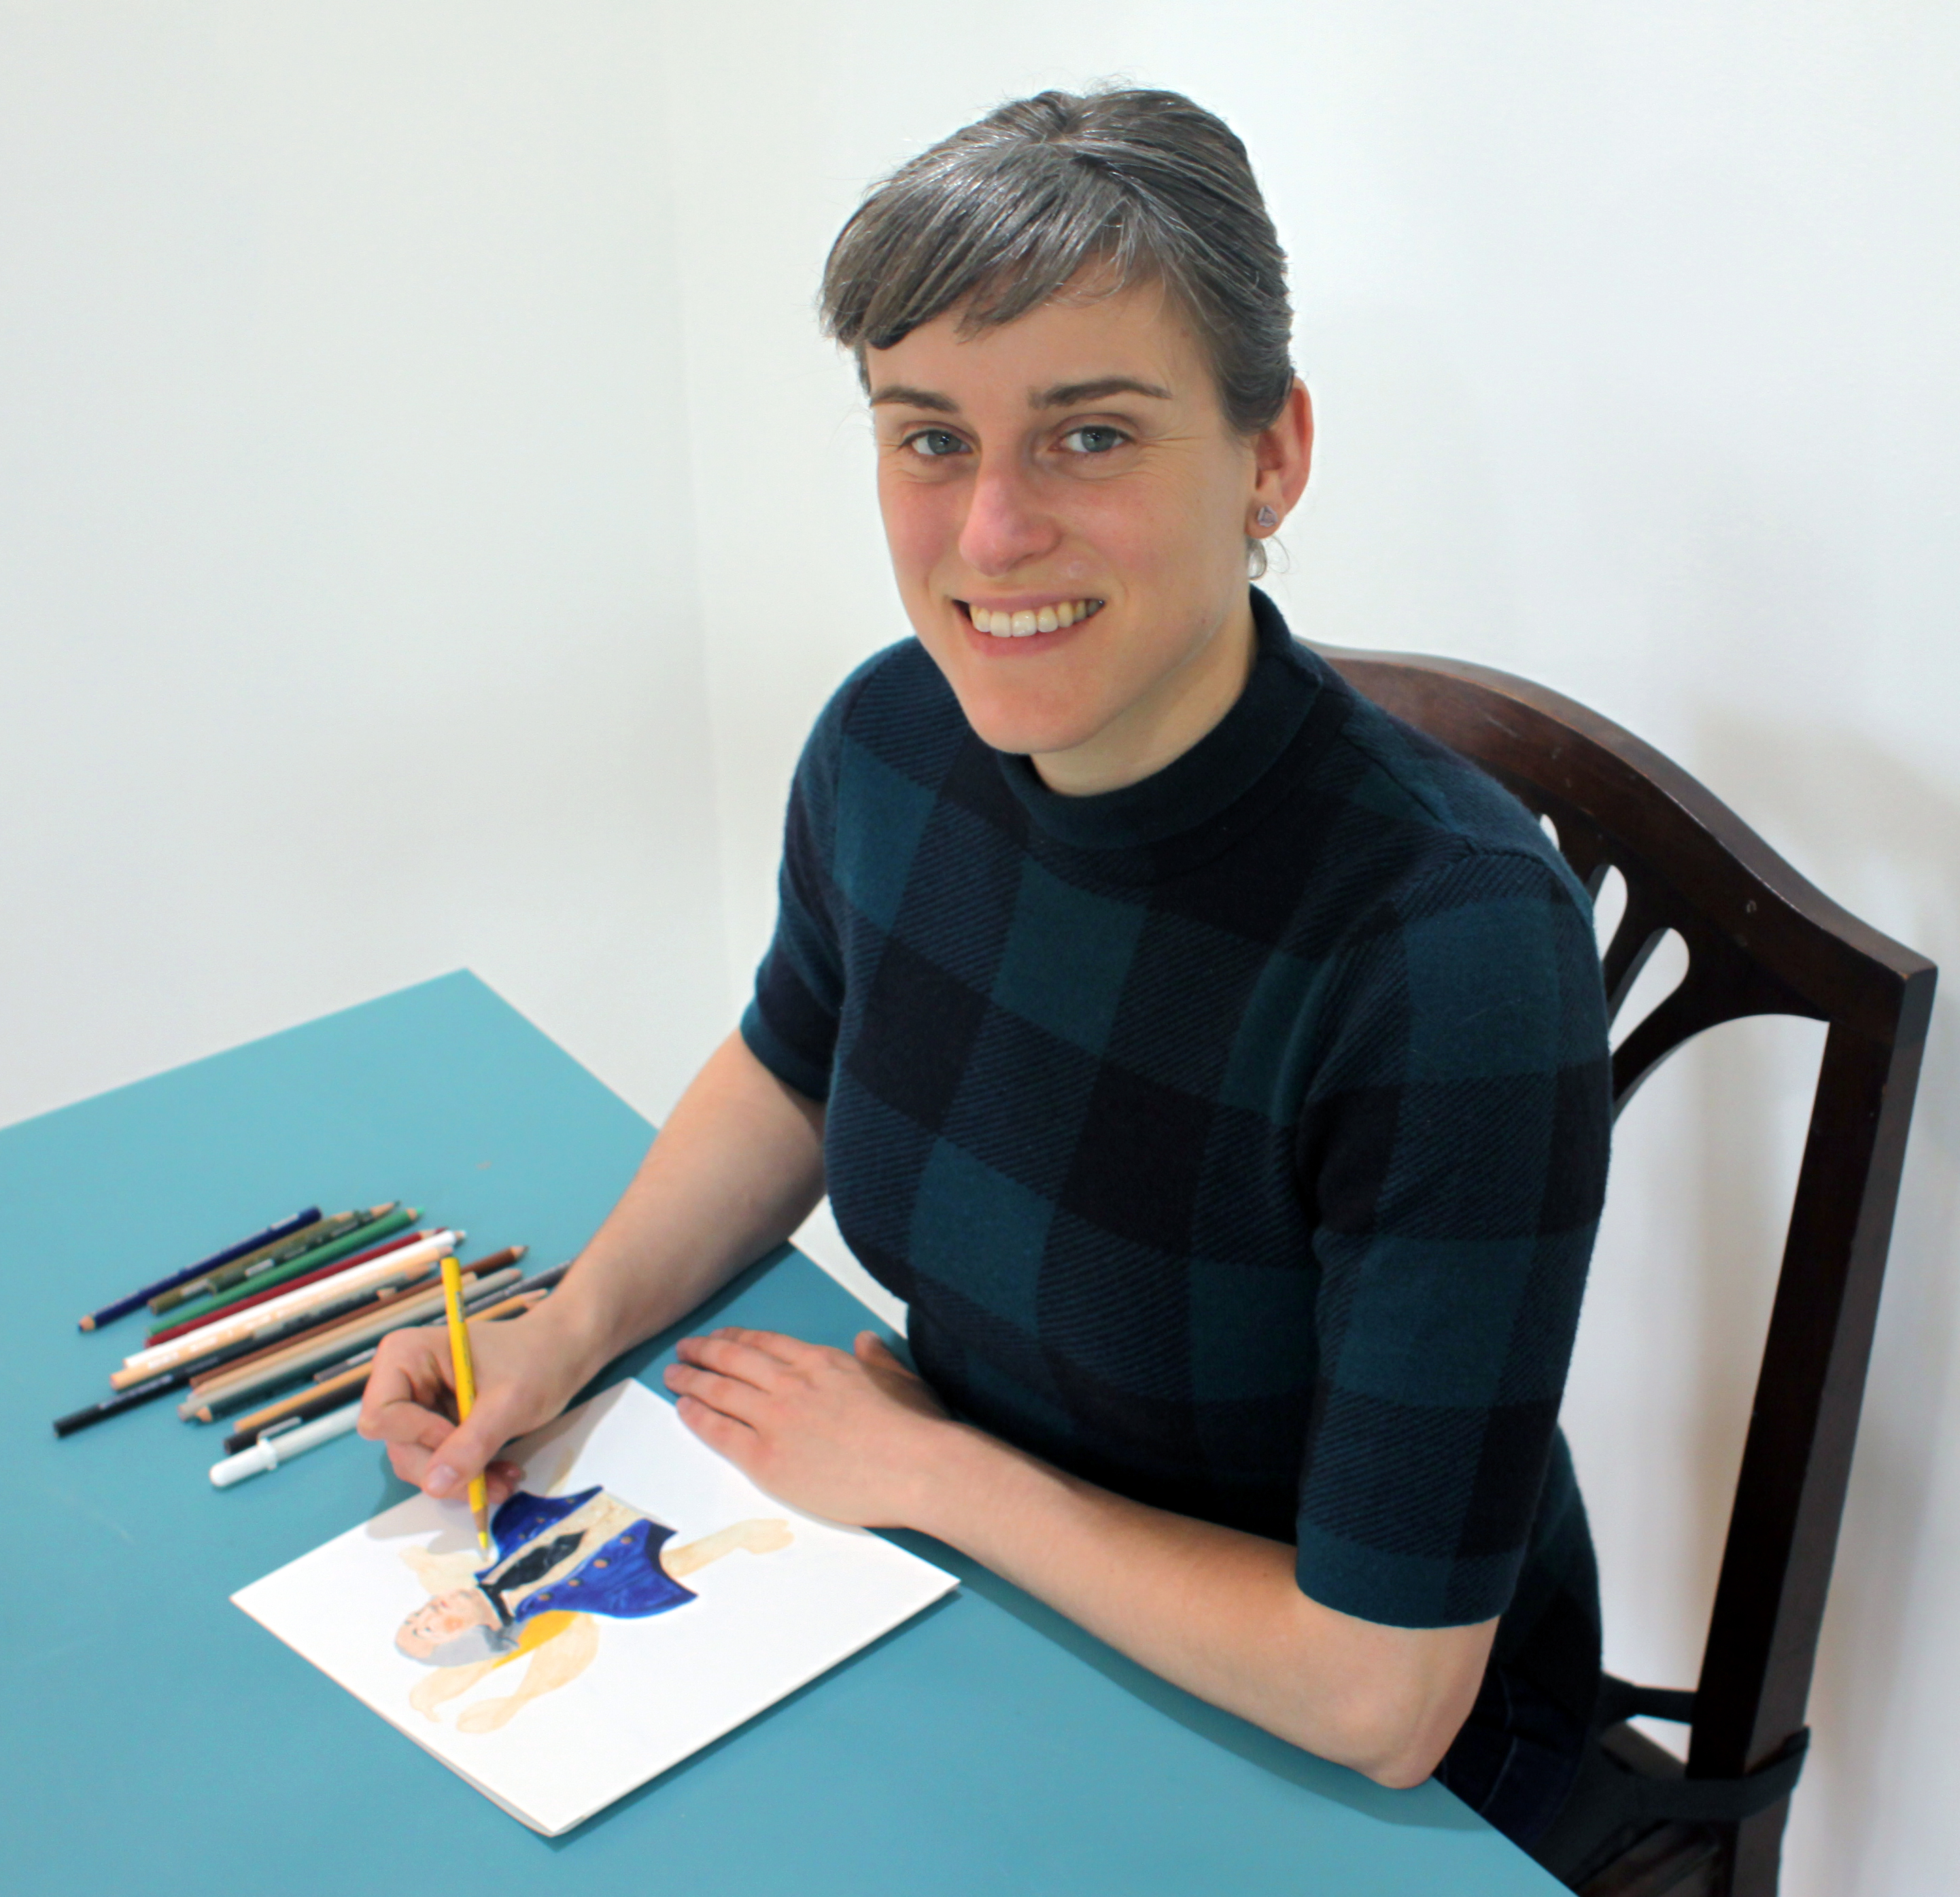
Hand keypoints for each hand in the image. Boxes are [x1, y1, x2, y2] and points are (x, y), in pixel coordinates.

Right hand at [357, 1303, 597, 1509]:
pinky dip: (469, 1475)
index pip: (381, 1416)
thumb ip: (472, 1443)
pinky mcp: (437, 1424)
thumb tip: (434, 1486)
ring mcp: (419, 1405)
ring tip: (505, 1480)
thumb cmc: (539, 1359)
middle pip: (399, 1447)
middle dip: (446, 1471)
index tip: (463, 1435)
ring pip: (420, 1463)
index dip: (419, 1436)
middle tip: (493, 1484)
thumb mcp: (509, 1402)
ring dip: (462, 1480)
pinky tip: (502, 1474)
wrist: (566, 1350)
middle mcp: (402, 1380)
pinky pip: (440, 1464)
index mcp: (405, 1355)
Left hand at [663, 1328, 951, 1526]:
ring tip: (672, 1376)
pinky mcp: (766, 1458)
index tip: (721, 1339)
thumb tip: (865, 1340)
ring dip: (691, 1380)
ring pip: (720, 1391)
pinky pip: (720, 1432)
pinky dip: (696, 1416)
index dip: (738, 1339)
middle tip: (685, 1350)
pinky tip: (682, 1409)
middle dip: (704, 1353)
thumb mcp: (898, 1377)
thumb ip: (875, 1357)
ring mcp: (775, 1419)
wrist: (915, 1467)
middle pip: (734, 1360)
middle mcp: (791, 1383)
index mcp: (821, 1362)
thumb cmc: (914, 1427)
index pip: (766, 1343)